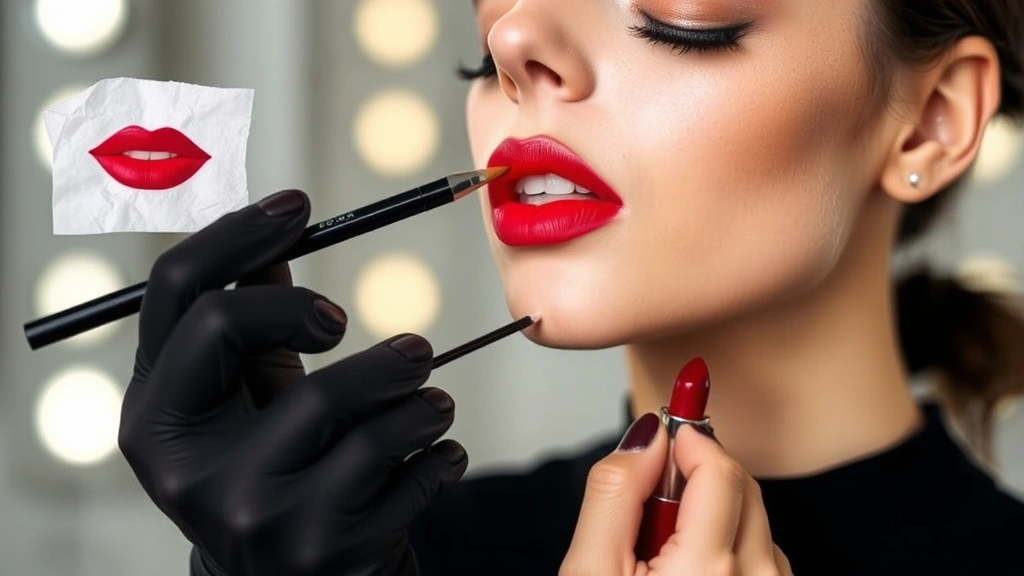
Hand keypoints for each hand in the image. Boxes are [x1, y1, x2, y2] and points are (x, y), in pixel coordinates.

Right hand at [118, 189, 467, 575]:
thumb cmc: (277, 469)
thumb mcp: (250, 401)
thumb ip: (254, 324)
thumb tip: (274, 233)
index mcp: (156, 416)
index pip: (174, 293)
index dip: (236, 234)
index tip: (299, 207)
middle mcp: (186, 467)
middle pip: (233, 327)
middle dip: (310, 306)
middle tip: (372, 323)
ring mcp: (253, 514)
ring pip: (355, 409)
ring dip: (416, 393)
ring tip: (432, 400)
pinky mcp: (325, 550)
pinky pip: (410, 469)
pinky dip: (438, 453)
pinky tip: (434, 456)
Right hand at [561, 414, 791, 574]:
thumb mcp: (589, 573)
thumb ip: (615, 494)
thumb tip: (644, 435)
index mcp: (707, 570)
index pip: (718, 469)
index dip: (690, 437)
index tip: (672, 418)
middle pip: (742, 489)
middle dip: (700, 474)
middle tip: (652, 497)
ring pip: (756, 524)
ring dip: (717, 513)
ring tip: (663, 553)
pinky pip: (763, 561)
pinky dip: (732, 549)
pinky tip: (690, 575)